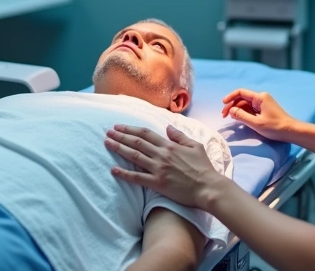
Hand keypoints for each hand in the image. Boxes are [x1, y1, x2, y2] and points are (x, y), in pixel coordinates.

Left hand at [105, 124, 220, 208]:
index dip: (131, 129)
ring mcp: (158, 169)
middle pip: (137, 142)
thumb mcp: (195, 146)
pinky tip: (113, 170)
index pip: (146, 134)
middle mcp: (162, 155)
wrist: (208, 187)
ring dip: (119, 149)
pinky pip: (137, 178)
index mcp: (170, 145)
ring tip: (107, 143)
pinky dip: (124, 174)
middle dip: (120, 136)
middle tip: (107, 132)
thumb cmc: (204, 167)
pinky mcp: (157, 183)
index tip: (119, 126)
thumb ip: (180, 136)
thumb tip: (168, 127)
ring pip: (134, 156)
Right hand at [221, 89, 295, 141]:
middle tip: (223, 116)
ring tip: (229, 118)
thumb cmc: (275, 127)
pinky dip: (243, 113)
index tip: (223, 104)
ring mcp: (263, 104)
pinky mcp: (264, 110)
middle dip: (232, 106)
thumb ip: (242, 116)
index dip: (230, 97)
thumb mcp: (256, 123)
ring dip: (237, 110)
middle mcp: (261, 98)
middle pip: (242, 99)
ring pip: (246, 105)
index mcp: (260, 97)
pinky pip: (251, 109)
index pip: (241, 92)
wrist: (291, 131)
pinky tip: (238, 119)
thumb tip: (231, 110)